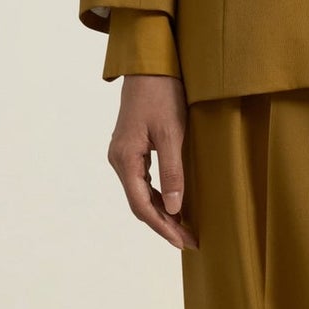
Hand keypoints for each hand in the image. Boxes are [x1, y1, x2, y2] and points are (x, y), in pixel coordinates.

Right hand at [107, 74, 197, 249]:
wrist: (149, 65)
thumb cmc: (162, 94)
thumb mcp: (171, 134)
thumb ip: (173, 172)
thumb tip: (175, 208)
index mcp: (125, 159)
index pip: (141, 205)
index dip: (163, 227)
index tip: (183, 242)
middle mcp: (118, 160)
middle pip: (139, 203)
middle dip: (164, 225)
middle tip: (190, 241)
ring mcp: (122, 154)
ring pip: (140, 194)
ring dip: (162, 212)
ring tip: (184, 229)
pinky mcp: (130, 148)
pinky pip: (142, 181)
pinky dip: (158, 197)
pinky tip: (174, 204)